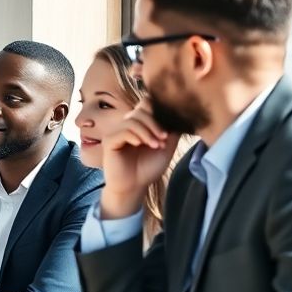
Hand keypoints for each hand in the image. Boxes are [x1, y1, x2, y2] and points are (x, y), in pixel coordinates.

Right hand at [100, 98, 180, 218]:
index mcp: (139, 123)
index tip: (169, 124)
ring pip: (133, 120)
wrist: (134, 187)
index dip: (157, 108)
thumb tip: (181, 114)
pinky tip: (142, 145)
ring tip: (156, 145)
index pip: (146, 104)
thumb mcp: (167, 146)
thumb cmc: (148, 168)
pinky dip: (135, 136)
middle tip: (165, 138)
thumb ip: (172, 130)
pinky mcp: (109, 141)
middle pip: (141, 110)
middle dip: (156, 123)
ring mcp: (116, 132)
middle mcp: (127, 124)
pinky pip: (123, 131)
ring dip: (148, 132)